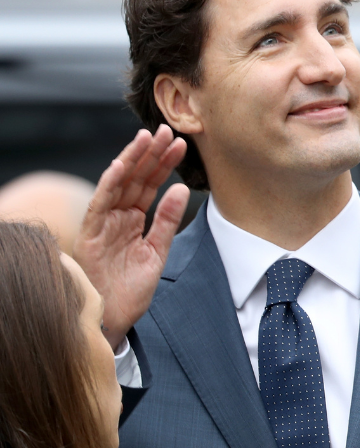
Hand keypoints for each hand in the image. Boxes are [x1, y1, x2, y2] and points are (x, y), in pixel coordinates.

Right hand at [74, 126, 188, 349]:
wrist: (115, 317)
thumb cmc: (133, 288)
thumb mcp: (158, 251)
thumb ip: (167, 220)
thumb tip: (181, 189)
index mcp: (133, 220)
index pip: (150, 185)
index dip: (164, 164)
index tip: (181, 144)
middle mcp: (117, 217)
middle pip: (135, 179)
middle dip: (150, 154)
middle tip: (167, 130)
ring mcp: (103, 224)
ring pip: (118, 185)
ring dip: (131, 160)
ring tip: (146, 138)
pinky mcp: (90, 234)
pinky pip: (100, 204)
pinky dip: (109, 184)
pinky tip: (120, 166)